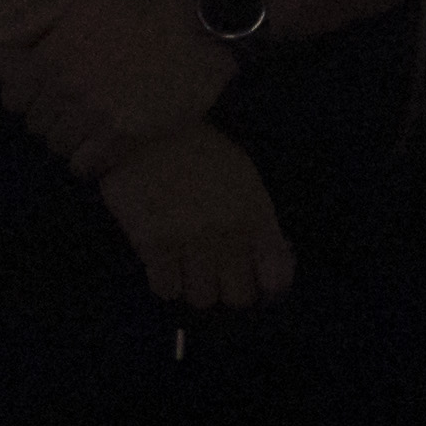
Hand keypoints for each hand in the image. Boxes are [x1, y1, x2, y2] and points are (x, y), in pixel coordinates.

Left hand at [0, 0, 233, 175]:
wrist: (192, 30)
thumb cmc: (134, 10)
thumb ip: (32, 22)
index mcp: (51, 57)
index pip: (13, 99)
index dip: (25, 98)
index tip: (42, 95)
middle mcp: (66, 90)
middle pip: (35, 126)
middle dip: (47, 119)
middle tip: (68, 110)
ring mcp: (94, 116)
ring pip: (58, 147)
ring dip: (67, 141)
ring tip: (85, 128)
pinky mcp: (122, 137)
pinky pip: (85, 166)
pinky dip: (87, 161)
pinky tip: (99, 146)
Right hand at [95, 122, 295, 313]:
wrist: (149, 126)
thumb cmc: (199, 148)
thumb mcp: (242, 176)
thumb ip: (256, 217)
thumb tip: (268, 257)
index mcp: (256, 215)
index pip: (276, 278)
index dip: (267, 286)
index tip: (255, 280)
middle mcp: (229, 235)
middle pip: (239, 297)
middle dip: (228, 287)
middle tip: (215, 274)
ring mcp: (191, 243)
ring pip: (201, 299)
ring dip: (194, 287)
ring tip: (186, 267)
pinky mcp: (154, 245)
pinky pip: (166, 289)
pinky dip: (165, 282)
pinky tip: (162, 263)